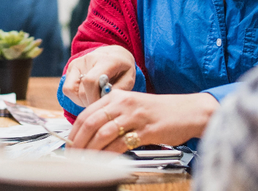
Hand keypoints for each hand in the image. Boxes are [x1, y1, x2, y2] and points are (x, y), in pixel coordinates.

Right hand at [62, 45, 135, 106]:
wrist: (115, 54)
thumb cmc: (123, 69)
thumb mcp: (129, 80)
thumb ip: (117, 91)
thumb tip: (103, 101)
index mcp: (106, 60)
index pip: (91, 81)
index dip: (94, 98)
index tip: (101, 105)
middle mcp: (88, 58)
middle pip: (81, 90)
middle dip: (90, 102)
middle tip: (100, 102)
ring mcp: (77, 62)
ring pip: (70, 90)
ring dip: (81, 100)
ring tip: (94, 97)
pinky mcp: (71, 67)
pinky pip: (67, 88)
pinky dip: (75, 96)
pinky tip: (87, 94)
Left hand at [68, 90, 218, 151]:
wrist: (188, 111)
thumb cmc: (159, 111)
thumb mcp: (131, 105)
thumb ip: (112, 114)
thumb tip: (90, 132)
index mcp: (115, 96)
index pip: (86, 114)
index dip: (74, 132)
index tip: (69, 145)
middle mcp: (123, 103)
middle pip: (90, 123)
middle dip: (78, 143)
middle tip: (73, 156)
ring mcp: (134, 116)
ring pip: (103, 134)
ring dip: (91, 151)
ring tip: (86, 161)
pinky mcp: (146, 130)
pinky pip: (122, 144)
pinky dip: (110, 154)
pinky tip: (107, 161)